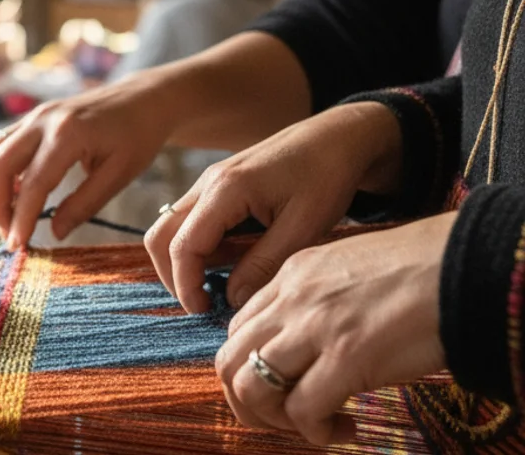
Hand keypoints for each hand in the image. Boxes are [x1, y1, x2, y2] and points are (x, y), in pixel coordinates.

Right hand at [0, 74, 178, 248]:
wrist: (144, 98)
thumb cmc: (139, 136)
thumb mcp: (120, 174)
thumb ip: (85, 204)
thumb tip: (54, 232)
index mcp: (68, 134)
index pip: (33, 183)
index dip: (21, 218)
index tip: (17, 246)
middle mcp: (43, 120)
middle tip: (11, 236)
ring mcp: (34, 115)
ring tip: (12, 217)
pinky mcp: (33, 118)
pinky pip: (2, 144)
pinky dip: (1, 172)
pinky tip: (18, 193)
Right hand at [145, 102, 401, 312]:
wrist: (339, 135)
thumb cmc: (326, 176)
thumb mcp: (303, 227)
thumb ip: (263, 265)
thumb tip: (232, 300)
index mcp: (225, 190)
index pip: (182, 245)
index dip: (186, 284)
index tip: (203, 312)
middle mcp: (207, 183)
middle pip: (161, 236)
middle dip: (174, 275)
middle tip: (202, 305)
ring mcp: (210, 181)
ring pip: (172, 228)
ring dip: (185, 261)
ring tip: (219, 287)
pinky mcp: (219, 184)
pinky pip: (193, 220)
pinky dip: (200, 247)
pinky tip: (233, 261)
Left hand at [216, 213, 451, 444]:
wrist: (465, 264)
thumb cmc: (420, 269)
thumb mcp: (348, 268)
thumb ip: (317, 299)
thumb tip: (306, 345)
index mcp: (291, 276)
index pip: (239, 330)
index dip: (251, 368)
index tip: (285, 386)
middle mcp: (292, 299)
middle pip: (230, 361)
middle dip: (248, 402)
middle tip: (285, 418)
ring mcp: (316, 327)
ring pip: (252, 388)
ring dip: (276, 421)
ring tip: (314, 426)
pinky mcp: (348, 357)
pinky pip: (302, 410)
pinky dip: (314, 431)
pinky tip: (343, 427)